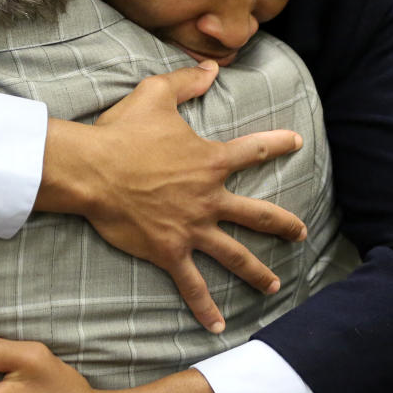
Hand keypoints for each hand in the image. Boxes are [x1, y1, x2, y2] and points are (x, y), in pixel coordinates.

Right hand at [37, 60, 305, 332]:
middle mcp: (209, 198)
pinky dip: (205, 306)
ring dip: (257, 270)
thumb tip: (210, 67)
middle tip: (299, 231)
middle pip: (257, 214)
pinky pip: (192, 284)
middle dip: (282, 224)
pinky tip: (218, 325)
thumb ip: (186, 80)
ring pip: (235, 254)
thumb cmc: (121, 132)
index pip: (252, 152)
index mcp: (209, 161)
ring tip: (275, 284)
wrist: (93, 169)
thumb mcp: (155, 94)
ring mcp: (192, 228)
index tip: (295, 141)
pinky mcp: (169, 250)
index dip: (276, 144)